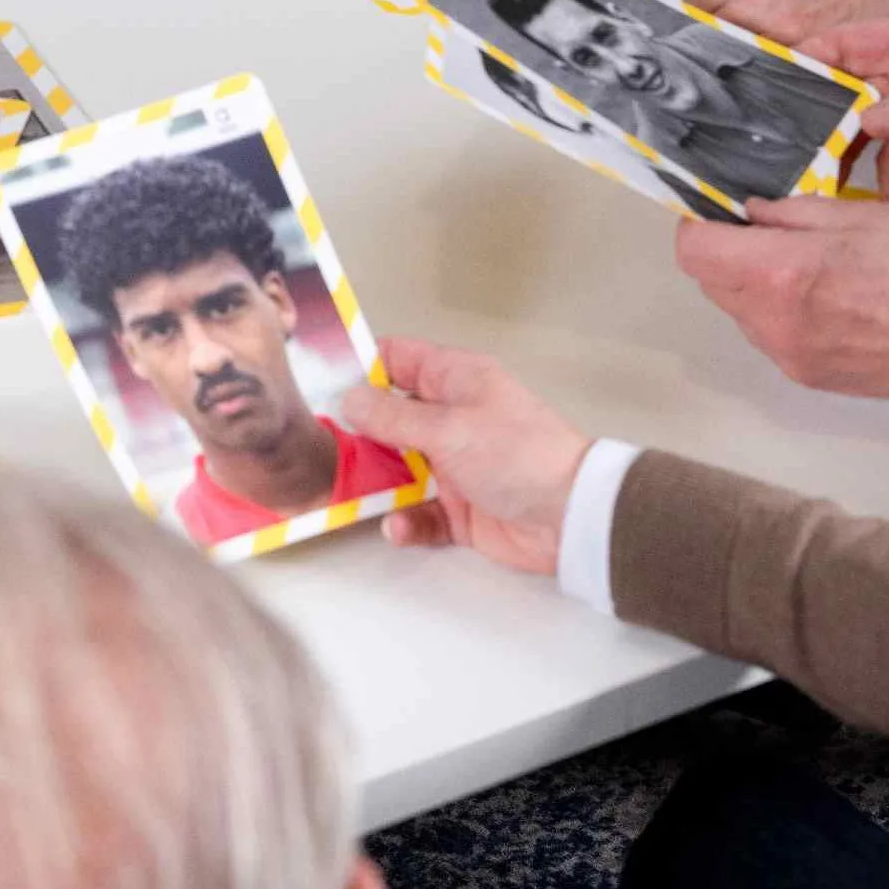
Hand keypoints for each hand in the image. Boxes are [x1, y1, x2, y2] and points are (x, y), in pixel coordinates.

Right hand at [341, 336, 590, 577]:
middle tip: (319, 447)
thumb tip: (347, 399)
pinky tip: (397, 528)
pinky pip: (416, 512)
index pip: (398, 359)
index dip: (360, 366)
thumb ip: (392, 417)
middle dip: (355, 433)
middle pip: (387, 417)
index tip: (317, 381)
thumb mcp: (449, 428)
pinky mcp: (457, 509)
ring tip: (348, 495)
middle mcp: (449, 418)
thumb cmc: (514, 454)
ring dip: (374, 483)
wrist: (571, 518)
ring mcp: (452, 465)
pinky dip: (404, 521)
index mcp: (455, 381)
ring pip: (395, 468)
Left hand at [673, 196, 888, 399]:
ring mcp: (789, 354)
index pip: (694, 250)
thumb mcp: (861, 215)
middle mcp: (771, 320)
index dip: (703, 225)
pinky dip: (783, 317)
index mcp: (776, 273)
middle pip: (713, 282)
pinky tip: (831, 303)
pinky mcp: (811, 377)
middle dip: (730, 254)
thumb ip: (793, 213)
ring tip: (813, 271)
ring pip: (742, 313)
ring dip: (757, 288)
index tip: (727, 214)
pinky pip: (774, 339)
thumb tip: (752, 213)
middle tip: (774, 235)